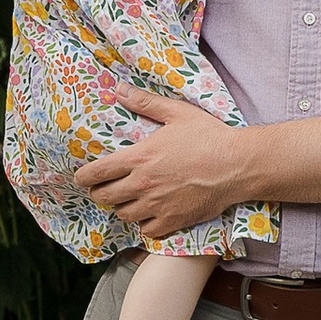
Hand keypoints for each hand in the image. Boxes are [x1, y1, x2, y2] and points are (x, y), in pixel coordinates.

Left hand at [80, 87, 262, 239]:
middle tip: (107, 187)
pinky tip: (150, 214)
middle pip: (105, 197)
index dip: (83, 177)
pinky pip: (146, 230)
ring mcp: (158, 205)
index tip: (82, 178)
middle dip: (100, 192)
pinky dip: (144, 224)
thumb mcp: (177, 113)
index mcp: (140, 157)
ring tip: (130, 199)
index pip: (96, 172)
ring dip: (123, 207)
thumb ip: (144, 103)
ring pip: (123, 214)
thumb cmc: (209, 136)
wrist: (238, 165)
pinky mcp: (173, 220)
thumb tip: (118, 89)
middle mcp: (143, 184)